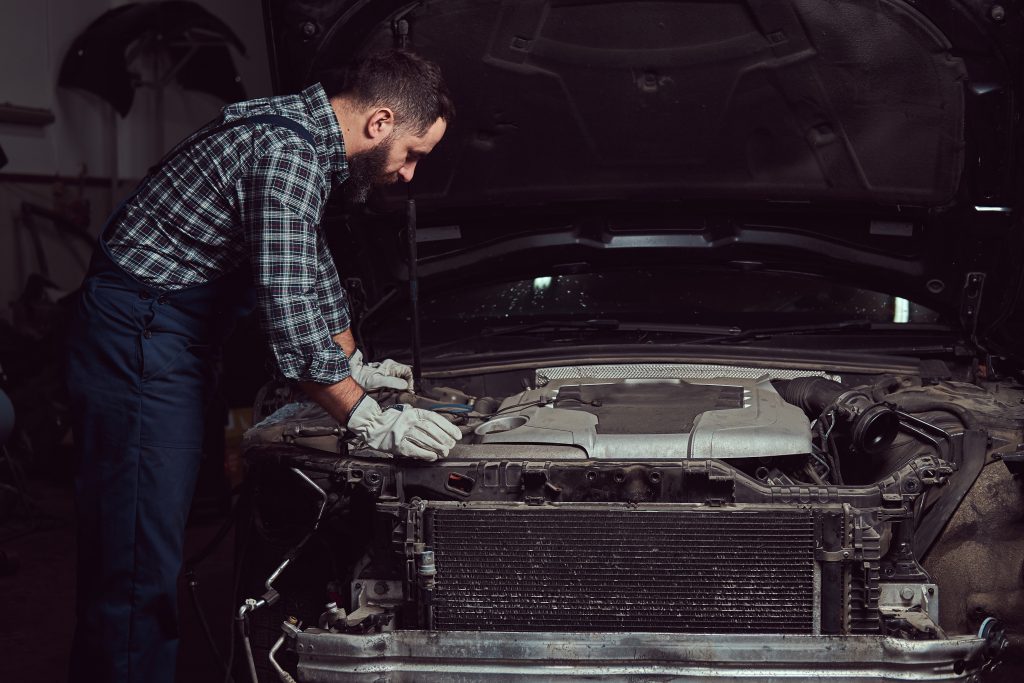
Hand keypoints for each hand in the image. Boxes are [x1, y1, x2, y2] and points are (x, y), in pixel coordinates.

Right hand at [346, 396, 460, 460]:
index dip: (448, 427)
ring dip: (437, 447)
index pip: (435, 418)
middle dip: (444, 439)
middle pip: (431, 429)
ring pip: (424, 439)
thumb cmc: (393, 421)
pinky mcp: (397, 444)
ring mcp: (402, 432)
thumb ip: (424, 421)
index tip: (457, 435)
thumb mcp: (410, 415)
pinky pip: (414, 449)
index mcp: (414, 412)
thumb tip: (444, 431)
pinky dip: (425, 454)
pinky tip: (432, 456)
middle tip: (451, 445)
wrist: (373, 425)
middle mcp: (408, 420)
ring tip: (444, 452)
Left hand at [349, 350, 414, 391]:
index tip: (408, 390)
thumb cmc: (363, 379)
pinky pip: (395, 380)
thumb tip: (405, 385)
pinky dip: (396, 386)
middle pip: (405, 375)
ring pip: (400, 378)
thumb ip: (393, 382)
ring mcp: (388, 370)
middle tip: (403, 393)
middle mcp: (390, 367)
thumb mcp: (378, 381)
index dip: (410, 381)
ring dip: (400, 386)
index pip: (408, 371)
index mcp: (391, 366)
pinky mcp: (385, 375)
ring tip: (397, 393)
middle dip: (406, 384)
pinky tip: (392, 391)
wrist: (353, 376)